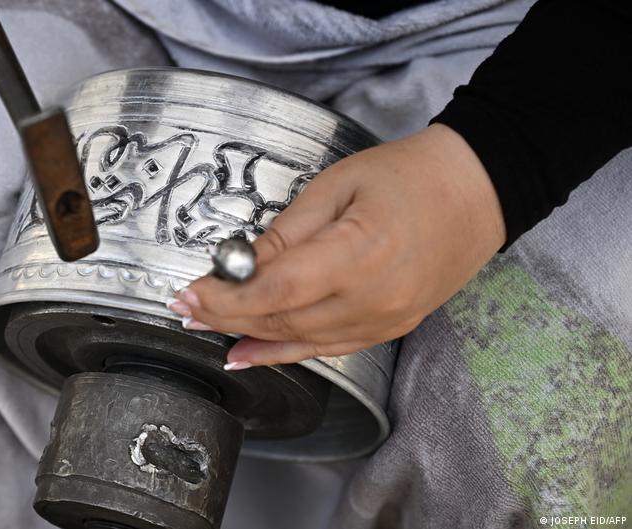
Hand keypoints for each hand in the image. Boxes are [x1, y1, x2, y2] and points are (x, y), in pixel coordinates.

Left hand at [166, 124, 505, 368]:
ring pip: (299, 342)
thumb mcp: (335, 187)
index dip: (224, 299)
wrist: (477, 192)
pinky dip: (284, 353)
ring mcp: (385, 321)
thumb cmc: (408, 176)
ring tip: (206, 328)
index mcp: (359, 255)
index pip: (274, 290)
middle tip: (185, 309)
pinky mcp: (389, 329)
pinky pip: (327, 349)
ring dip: (247, 337)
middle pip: (281, 321)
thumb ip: (284, 234)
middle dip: (225, 316)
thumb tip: (236, 266)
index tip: (187, 294)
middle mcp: (373, 300)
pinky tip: (250, 353)